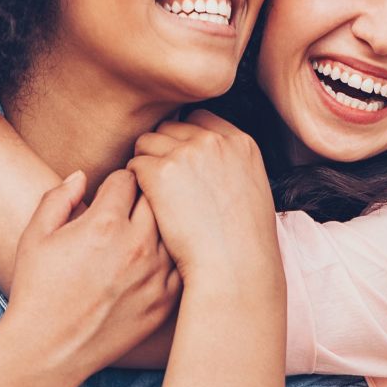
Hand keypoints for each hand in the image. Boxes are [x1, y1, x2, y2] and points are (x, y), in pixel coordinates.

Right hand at [6, 169, 180, 378]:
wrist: (49, 349)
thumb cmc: (37, 290)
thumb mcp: (35, 236)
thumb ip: (58, 197)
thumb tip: (82, 176)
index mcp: (103, 224)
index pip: (128, 178)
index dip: (117, 181)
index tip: (111, 191)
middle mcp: (137, 245)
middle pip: (157, 199)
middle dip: (144, 196)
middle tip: (131, 207)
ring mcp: (156, 274)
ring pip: (175, 230)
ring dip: (162, 226)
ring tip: (143, 234)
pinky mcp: (166, 300)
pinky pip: (180, 264)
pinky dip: (170, 257)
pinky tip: (152, 262)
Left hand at [126, 110, 281, 287]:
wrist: (236, 266)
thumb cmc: (245, 243)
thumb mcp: (252, 190)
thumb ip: (230, 166)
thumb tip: (205, 164)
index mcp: (241, 143)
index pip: (200, 120)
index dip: (185, 140)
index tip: (180, 163)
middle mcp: (214, 141)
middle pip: (170, 127)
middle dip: (162, 150)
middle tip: (162, 183)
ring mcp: (187, 153)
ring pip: (147, 142)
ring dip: (145, 164)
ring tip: (152, 195)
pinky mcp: (161, 172)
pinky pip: (134, 165)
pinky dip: (134, 183)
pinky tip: (145, 205)